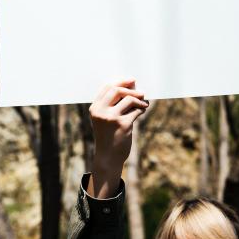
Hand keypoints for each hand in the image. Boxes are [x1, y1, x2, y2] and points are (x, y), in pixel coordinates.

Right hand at [87, 79, 147, 197]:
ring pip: (129, 99)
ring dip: (139, 99)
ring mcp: (111, 118)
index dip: (121, 81)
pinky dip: (142, 108)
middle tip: (141, 91)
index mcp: (94, 108)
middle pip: (117, 90)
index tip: (131, 80)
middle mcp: (101, 111)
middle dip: (131, 89)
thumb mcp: (104, 119)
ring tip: (144, 102)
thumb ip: (112, 105)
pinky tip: (144, 109)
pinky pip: (136, 110)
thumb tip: (131, 87)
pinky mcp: (123, 124)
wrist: (108, 158)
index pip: (107, 87)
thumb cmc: (108, 136)